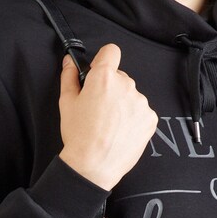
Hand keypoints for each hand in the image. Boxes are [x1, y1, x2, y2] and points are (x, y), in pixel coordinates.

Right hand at [58, 43, 158, 190]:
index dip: (103, 60)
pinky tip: (120, 131)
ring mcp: (140, 103)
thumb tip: (70, 62)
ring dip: (123, 104)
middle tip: (98, 108)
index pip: (111, 51)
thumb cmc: (79, 136)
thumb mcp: (66, 103)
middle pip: (120, 77)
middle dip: (110, 88)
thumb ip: (69, 76)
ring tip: (109, 124)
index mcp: (104, 78)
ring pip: (131, 95)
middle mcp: (126, 86)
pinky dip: (133, 118)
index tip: (99, 71)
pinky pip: (141, 111)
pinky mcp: (150, 118)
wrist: (94, 165)